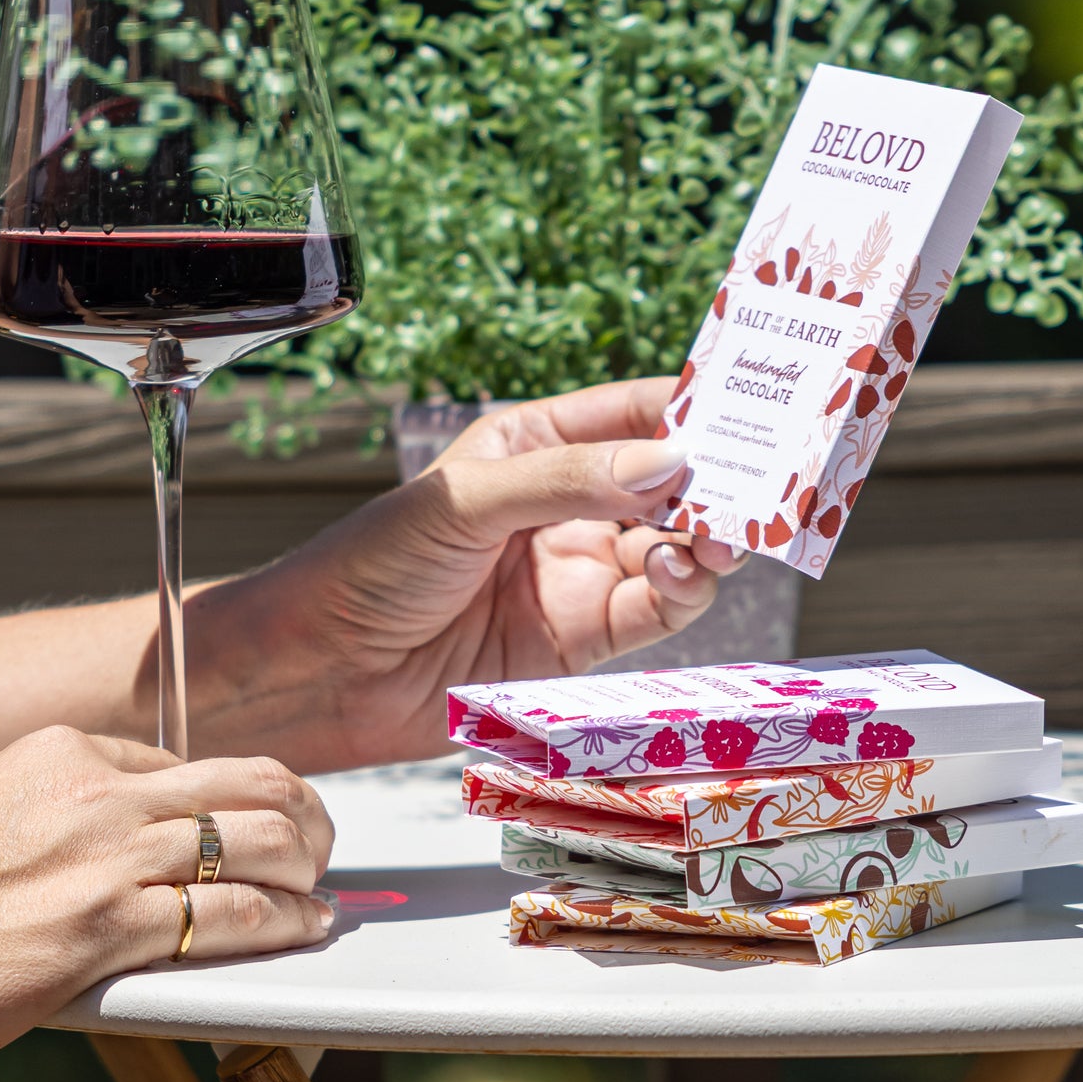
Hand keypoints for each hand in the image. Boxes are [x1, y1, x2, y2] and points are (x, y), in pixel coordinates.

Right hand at [0, 729, 334, 1081]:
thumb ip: (46, 817)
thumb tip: (95, 846)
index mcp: (59, 754)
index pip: (188, 762)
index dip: (238, 796)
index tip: (256, 822)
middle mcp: (94, 791)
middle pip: (247, 782)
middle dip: (302, 814)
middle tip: (319, 846)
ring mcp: (105, 856)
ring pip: (257, 839)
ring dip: (307, 868)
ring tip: (321, 892)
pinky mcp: (107, 928)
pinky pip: (233, 914)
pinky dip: (284, 922)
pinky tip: (301, 930)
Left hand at [194, 376, 737, 770]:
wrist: (321, 673)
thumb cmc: (369, 565)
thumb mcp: (466, 500)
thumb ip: (570, 480)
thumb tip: (670, 463)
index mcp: (531, 444)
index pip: (631, 415)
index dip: (693, 410)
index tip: (754, 408)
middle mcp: (563, 506)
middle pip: (668, 485)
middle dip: (718, 481)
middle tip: (761, 484)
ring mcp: (574, 574)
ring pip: (674, 548)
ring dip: (707, 538)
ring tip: (720, 534)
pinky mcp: (578, 641)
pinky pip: (653, 610)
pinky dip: (682, 591)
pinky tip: (683, 573)